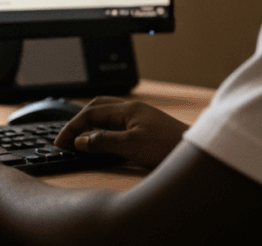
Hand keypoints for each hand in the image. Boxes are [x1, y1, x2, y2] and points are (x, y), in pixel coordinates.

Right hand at [54, 97, 188, 168]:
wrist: (201, 153)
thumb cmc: (169, 148)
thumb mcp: (130, 147)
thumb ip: (102, 142)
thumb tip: (80, 140)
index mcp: (127, 109)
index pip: (90, 113)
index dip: (72, 128)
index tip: (61, 142)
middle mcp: (133, 109)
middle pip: (96, 108)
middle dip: (78, 121)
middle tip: (66, 138)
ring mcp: (141, 117)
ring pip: (107, 114)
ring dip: (90, 123)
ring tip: (80, 138)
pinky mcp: (148, 127)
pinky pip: (118, 122)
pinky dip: (104, 129)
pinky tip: (104, 139)